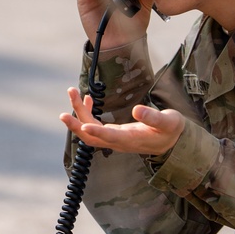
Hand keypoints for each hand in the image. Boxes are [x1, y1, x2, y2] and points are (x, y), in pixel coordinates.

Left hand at [60, 87, 184, 155]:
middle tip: (64, 109)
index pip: (111, 138)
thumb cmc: (170, 130)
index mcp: (132, 139)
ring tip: (72, 91)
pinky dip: (87, 112)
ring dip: (78, 113)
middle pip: (91, 137)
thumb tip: (136, 110)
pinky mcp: (112, 134)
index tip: (84, 125)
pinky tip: (87, 98)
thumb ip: (153, 116)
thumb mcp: (168, 121)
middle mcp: (119, 142)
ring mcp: (114, 139)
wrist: (170, 140)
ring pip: (89, 130)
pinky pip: (94, 126)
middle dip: (76, 123)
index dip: (97, 132)